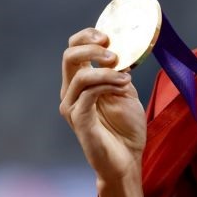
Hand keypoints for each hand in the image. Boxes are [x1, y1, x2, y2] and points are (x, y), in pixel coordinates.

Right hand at [60, 28, 146, 182]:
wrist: (127, 161)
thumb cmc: (126, 128)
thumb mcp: (124, 91)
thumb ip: (118, 71)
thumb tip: (122, 49)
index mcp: (79, 82)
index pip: (73, 49)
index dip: (86, 36)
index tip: (108, 36)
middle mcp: (70, 93)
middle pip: (69, 56)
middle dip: (91, 48)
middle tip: (114, 54)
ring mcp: (72, 107)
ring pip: (80, 76)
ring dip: (107, 71)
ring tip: (127, 78)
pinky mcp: (79, 122)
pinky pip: (88, 95)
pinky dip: (107, 85)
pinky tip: (124, 87)